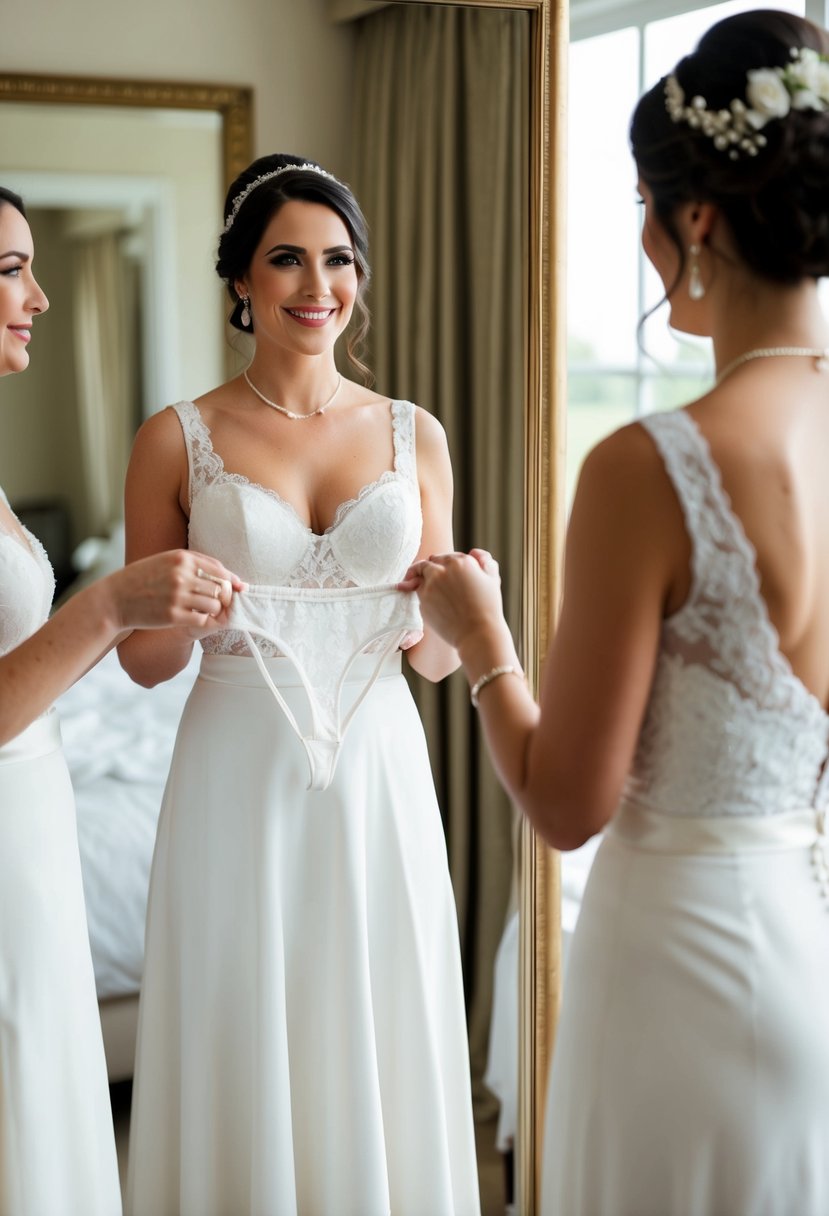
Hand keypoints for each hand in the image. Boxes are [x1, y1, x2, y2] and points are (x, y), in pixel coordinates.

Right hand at [108, 550, 244, 633]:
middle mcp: (181, 574)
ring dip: (214, 611)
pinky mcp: (172, 615)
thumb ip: (196, 564)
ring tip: (204, 610)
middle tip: (220, 604)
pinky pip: (202, 620)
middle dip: (225, 598)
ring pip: (215, 605)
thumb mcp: (166, 561)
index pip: (220, 570)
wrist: (115, 599)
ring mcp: (177, 595)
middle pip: (221, 588)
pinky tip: (194, 618)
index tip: (238, 589)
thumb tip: (232, 578)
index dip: (232, 581)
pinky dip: (203, 621)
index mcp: (181, 558)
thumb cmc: (145, 579)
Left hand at [399, 548, 504, 650]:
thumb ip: (484, 560)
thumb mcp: (493, 578)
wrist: (478, 633)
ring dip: (422, 582)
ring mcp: (430, 586)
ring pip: (419, 578)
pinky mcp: (423, 601)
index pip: (444, 556)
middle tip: (426, 575)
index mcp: (460, 562)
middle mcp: (442, 570)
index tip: (443, 570)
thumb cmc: (488, 607)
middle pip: (426, 563)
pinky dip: (424, 597)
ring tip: (430, 592)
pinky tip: (436, 605)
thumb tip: (473, 552)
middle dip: (427, 569)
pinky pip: (419, 594)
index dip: (443, 563)